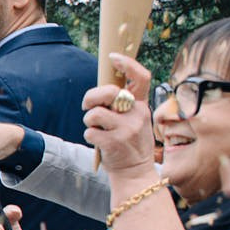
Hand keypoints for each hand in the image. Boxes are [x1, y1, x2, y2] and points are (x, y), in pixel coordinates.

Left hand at [83, 53, 157, 175]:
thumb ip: (123, 105)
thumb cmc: (129, 142)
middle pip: (108, 92)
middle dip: (91, 97)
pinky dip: (89, 136)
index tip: (113, 57)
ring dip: (89, 121)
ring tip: (97, 129)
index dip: (127, 64)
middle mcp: (138, 114)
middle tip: (86, 105)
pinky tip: (99, 142)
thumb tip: (100, 90)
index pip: (141, 77)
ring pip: (94, 113)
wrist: (135, 171)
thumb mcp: (134, 120)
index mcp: (143, 105)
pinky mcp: (115, 142)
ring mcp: (127, 128)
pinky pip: (90, 131)